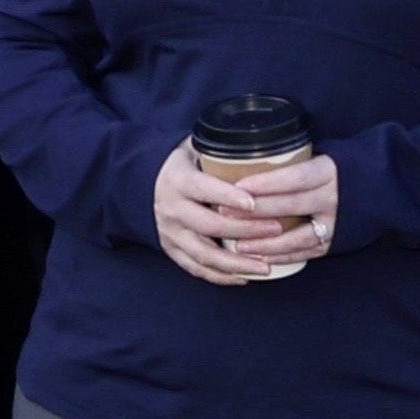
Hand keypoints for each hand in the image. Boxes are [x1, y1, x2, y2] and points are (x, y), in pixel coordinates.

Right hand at [150, 144, 323, 283]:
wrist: (143, 183)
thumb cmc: (182, 164)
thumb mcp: (194, 148)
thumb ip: (220, 149)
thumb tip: (261, 141)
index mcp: (178, 180)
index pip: (203, 189)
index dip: (228, 197)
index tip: (254, 202)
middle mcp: (171, 208)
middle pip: (209, 225)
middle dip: (245, 230)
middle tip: (276, 228)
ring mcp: (170, 232)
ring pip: (204, 255)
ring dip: (236, 263)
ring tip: (265, 267)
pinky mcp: (171, 250)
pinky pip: (196, 268)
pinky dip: (221, 277)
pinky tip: (245, 277)